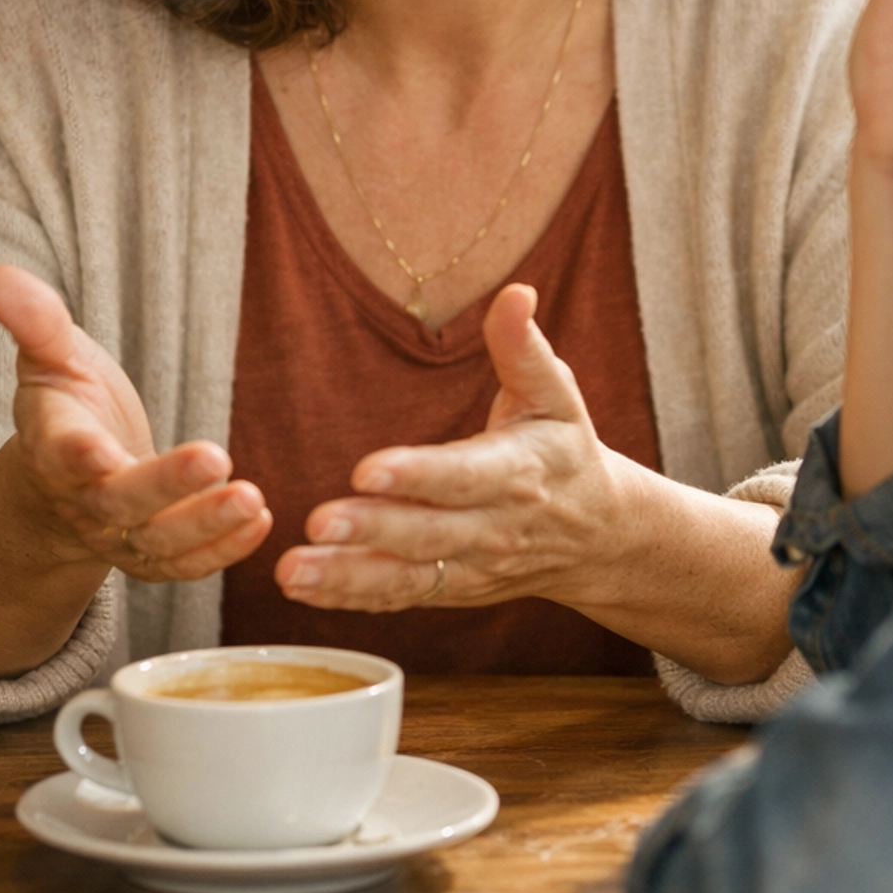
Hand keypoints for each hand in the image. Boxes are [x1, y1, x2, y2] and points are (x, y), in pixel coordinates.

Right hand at [0, 265, 270, 582]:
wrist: (69, 475)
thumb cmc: (67, 404)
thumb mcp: (50, 358)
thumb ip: (35, 322)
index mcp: (52, 447)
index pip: (61, 456)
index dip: (79, 455)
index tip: (101, 450)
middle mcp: (83, 499)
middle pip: (120, 503)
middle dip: (166, 486)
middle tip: (217, 457)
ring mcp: (118, 534)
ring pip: (157, 543)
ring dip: (206, 527)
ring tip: (254, 500)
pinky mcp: (151, 554)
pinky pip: (183, 566)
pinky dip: (223, 552)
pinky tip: (262, 521)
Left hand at [277, 283, 630, 611]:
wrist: (599, 535)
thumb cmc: (565, 451)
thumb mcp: (557, 395)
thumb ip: (524, 348)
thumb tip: (515, 293)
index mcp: (518, 472)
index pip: (464, 476)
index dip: (418, 475)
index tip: (367, 470)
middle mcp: (495, 527)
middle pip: (429, 534)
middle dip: (372, 530)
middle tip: (317, 520)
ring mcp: (473, 567)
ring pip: (409, 577)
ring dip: (348, 576)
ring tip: (293, 572)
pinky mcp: (453, 591)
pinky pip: (401, 598)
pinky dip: (352, 600)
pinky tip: (304, 591)